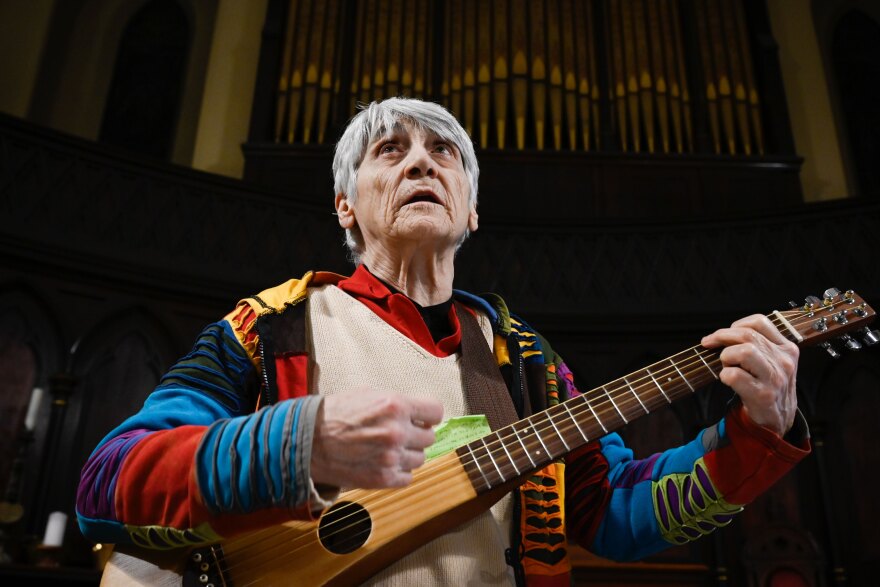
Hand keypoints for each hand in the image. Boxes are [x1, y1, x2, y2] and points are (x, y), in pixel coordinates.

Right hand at [310, 388, 443, 488]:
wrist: (307, 440)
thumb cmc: (334, 414)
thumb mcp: (368, 394)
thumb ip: (396, 403)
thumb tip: (418, 412)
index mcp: (395, 406)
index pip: (436, 412)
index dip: (428, 415)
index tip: (422, 418)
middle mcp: (397, 432)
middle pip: (429, 437)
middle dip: (416, 434)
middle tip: (400, 433)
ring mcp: (391, 457)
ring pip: (419, 458)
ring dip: (408, 454)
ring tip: (388, 449)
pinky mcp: (383, 479)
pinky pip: (408, 477)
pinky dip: (399, 472)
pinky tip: (385, 463)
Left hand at [701, 314, 799, 435]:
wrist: (778, 419)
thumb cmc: (769, 386)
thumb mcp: (772, 361)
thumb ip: (756, 345)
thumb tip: (722, 334)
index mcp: (786, 348)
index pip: (760, 322)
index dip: (736, 324)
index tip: (722, 334)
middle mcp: (783, 361)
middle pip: (747, 335)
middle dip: (722, 336)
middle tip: (709, 344)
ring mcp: (774, 378)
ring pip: (743, 351)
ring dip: (726, 356)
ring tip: (726, 365)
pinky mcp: (762, 394)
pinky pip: (734, 375)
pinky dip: (724, 375)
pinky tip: (727, 380)